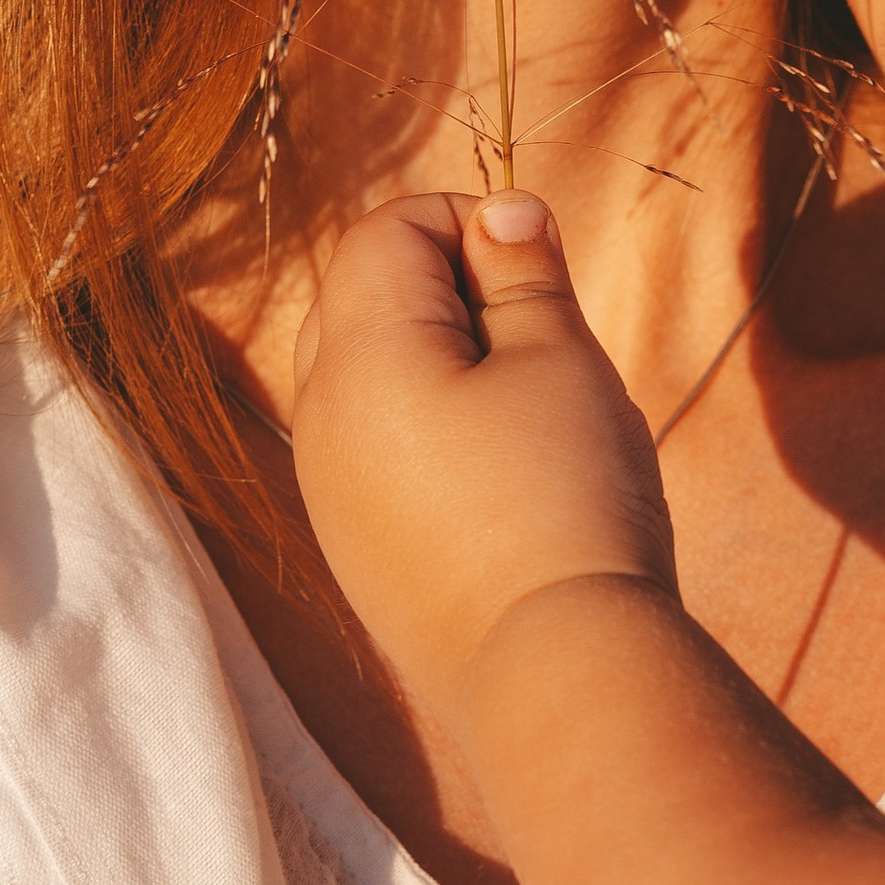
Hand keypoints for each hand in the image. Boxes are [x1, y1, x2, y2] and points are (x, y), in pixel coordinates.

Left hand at [290, 193, 677, 725]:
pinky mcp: (356, 544)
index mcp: (358, 356)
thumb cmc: (564, 497)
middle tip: (538, 334)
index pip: (384, 230)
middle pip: (364, 294)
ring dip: (445, 358)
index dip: (467, 221)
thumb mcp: (558, 359)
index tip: (539, 265)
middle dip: (451, 285)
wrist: (555, 673)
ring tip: (530, 408)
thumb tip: (501, 211)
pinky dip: (433, 426)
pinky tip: (505, 472)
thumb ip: (521, 271)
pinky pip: (377, 445)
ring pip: (370, 372)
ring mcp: (328, 488)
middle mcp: (320, 417)